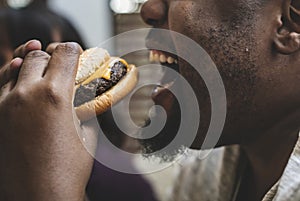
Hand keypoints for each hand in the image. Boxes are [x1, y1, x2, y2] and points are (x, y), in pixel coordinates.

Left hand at [0, 42, 96, 200]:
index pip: (64, 54)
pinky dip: (11, 80)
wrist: (39, 197)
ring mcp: (5, 104)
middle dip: (52, 57)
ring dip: (30, 66)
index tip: (76, 53)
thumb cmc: (68, 170)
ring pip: (15, 67)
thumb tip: (82, 99)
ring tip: (40, 71)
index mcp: (56, 95)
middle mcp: (27, 93)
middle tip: (60, 65)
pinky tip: (19, 83)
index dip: (73, 50)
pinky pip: (0, 86)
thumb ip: (83, 110)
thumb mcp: (87, 135)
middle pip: (38, 56)